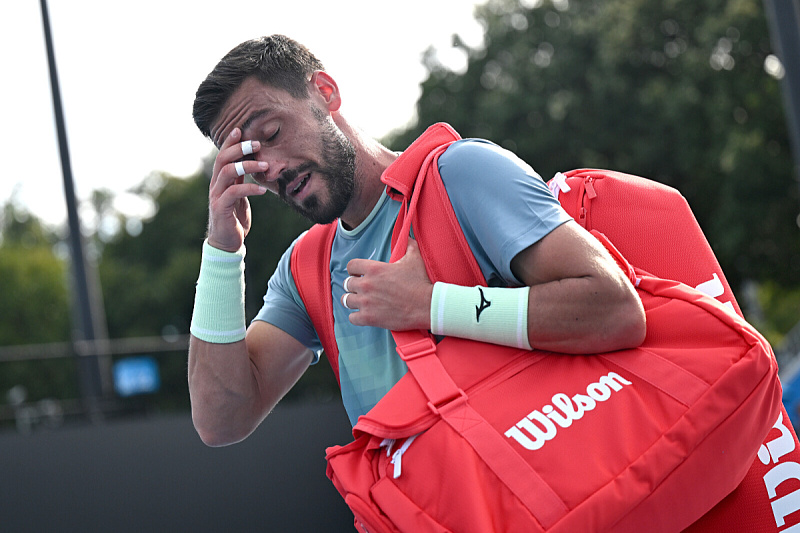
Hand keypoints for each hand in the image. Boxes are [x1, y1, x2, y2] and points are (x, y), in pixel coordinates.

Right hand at [207, 128, 267, 251]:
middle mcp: (216, 185)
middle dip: (239, 149)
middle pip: (223, 159)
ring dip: (247, 165)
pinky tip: (263, 189)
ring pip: (227, 172)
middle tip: (257, 144)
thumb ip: (240, 180)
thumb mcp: (239, 195)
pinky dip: (249, 188)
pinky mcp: (221, 208)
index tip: (241, 130)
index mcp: (220, 180)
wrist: (227, 243)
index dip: (230, 142)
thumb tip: (250, 164)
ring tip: (265, 165)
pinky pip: (234, 192)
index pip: (222, 155)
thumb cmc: (234, 218)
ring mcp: (216, 196)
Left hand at [342, 239, 433, 330]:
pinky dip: (356, 317)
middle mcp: (366, 284)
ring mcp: (366, 302)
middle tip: (362, 290)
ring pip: (346, 300)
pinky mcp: (369, 318)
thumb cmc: (420, 282)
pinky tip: (363, 315)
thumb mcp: (414, 258)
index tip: (358, 274)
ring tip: (360, 302)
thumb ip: (408, 245)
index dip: (354, 270)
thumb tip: (408, 236)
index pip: (351, 266)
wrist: (426, 305)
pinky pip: (352, 318)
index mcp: (374, 269)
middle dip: (354, 286)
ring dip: (352, 300)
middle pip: (347, 284)